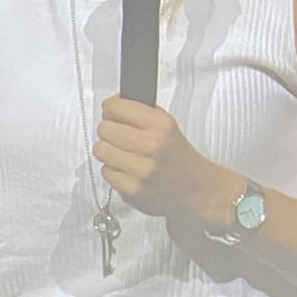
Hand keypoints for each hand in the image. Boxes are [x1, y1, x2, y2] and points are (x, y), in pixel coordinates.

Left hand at [94, 95, 240, 223]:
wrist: (197, 189)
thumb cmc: (179, 158)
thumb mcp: (168, 125)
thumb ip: (141, 112)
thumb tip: (111, 106)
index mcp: (160, 124)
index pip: (115, 107)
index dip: (111, 110)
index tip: (112, 114)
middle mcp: (150, 145)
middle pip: (104, 128)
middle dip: (109, 131)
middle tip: (118, 136)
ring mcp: (140, 169)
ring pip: (100, 149)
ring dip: (108, 151)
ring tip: (122, 154)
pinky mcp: (132, 189)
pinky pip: (106, 172)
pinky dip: (113, 171)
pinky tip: (127, 171)